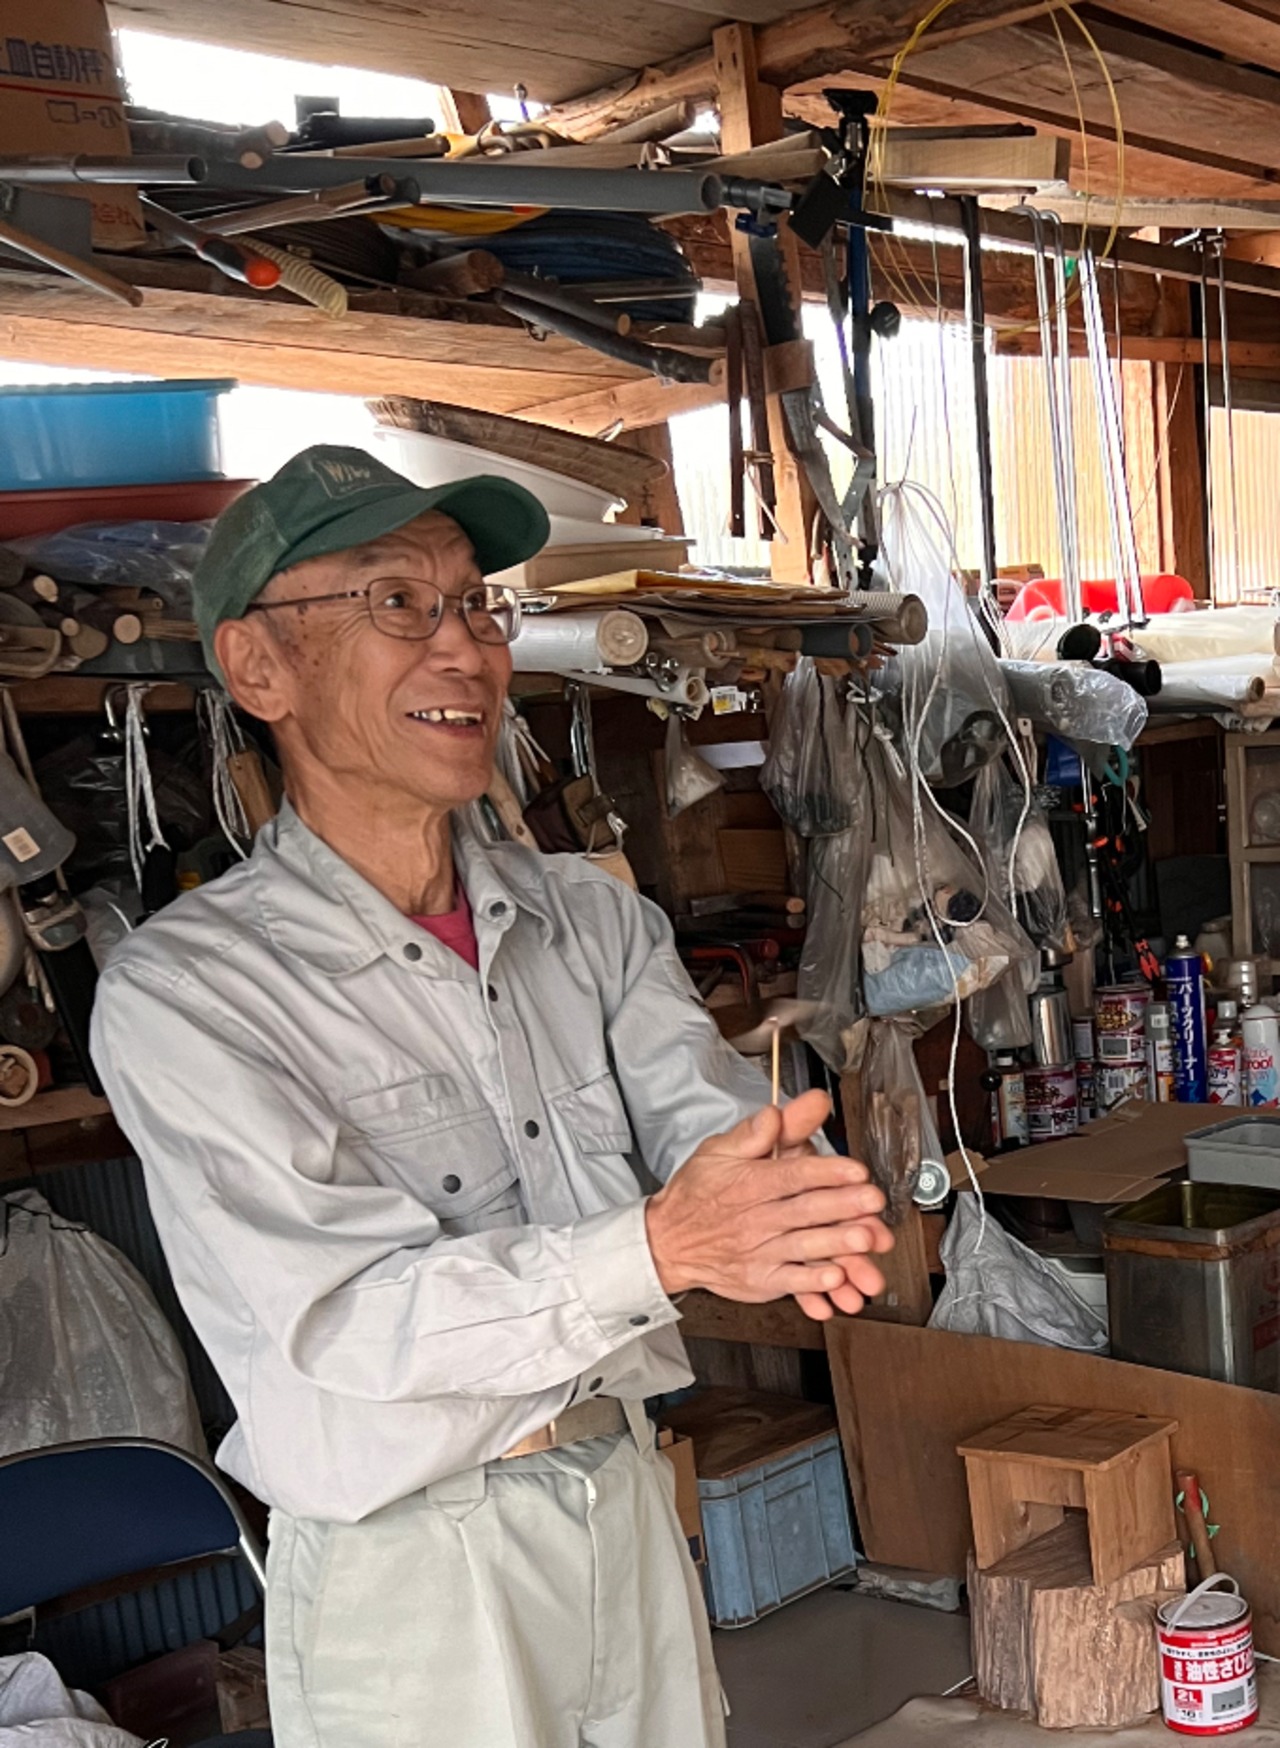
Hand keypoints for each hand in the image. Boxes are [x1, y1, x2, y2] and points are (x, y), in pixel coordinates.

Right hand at [644, 1090, 890, 1316]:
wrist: (666, 1242)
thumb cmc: (697, 1193)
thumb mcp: (717, 1151)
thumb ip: (752, 1133)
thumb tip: (775, 1112)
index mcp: (748, 1182)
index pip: (792, 1174)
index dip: (825, 1171)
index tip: (855, 1170)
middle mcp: (755, 1218)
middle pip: (805, 1209)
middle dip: (843, 1205)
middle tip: (873, 1200)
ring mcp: (758, 1251)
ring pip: (803, 1246)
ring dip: (835, 1243)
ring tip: (864, 1239)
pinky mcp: (760, 1279)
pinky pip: (789, 1282)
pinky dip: (812, 1282)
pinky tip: (834, 1277)